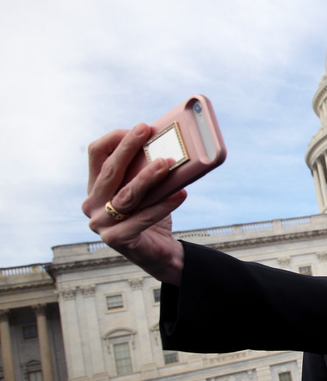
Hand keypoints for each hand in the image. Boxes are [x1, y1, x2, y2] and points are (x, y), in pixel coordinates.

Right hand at [82, 124, 185, 284]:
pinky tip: (180, 194)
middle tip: (146, 130)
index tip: (140, 128)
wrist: (159, 252)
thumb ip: (146, 169)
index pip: (96, 153)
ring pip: (126, 195)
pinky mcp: (116, 239)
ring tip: (166, 163)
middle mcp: (91, 203)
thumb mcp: (147, 188)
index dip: (116, 138)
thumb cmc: (152, 213)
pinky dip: (163, 205)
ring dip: (147, 177)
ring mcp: (100, 223)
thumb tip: (168, 141)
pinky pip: (142, 218)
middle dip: (128, 148)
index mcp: (95, 186)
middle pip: (110, 171)